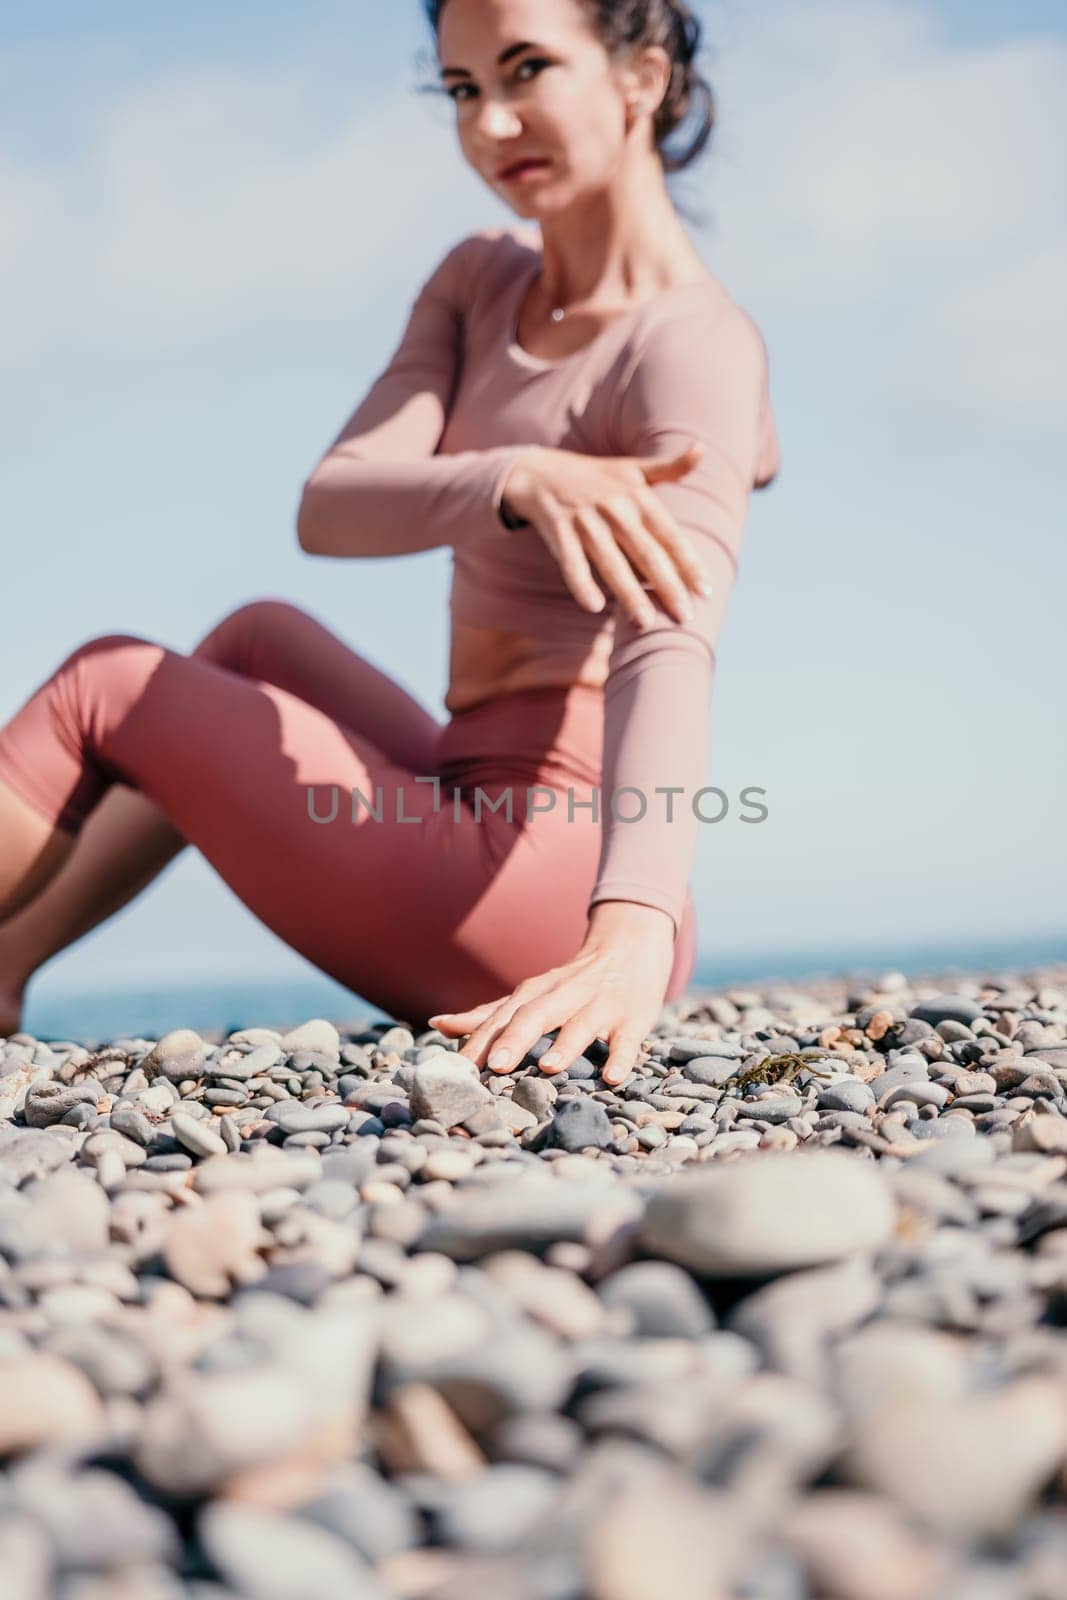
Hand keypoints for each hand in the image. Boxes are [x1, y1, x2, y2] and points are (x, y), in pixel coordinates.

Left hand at [427, 902, 674, 1088]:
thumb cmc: (572, 982)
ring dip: (566, 1045)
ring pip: (581, 1024)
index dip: (481, 1041)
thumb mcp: (532, 993)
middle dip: (516, 1039)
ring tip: (547, 1067)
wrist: (630, 947)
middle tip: (496, 1067)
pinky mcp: (632, 1020)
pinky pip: (627, 1040)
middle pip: (537, 1015)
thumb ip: (489, 1014)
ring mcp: (600, 1006)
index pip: (503, 1017)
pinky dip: (621, 1057)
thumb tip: (439, 1024)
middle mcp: (565, 996)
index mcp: (536, 993)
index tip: (459, 1067)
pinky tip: (612, 1077)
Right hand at [499, 442, 712, 629]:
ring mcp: (586, 521)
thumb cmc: (595, 477)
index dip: (689, 564)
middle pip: (646, 554)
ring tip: (644, 623)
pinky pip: (571, 562)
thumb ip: (670, 467)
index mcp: (638, 497)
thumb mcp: (633, 469)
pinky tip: (594, 607)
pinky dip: (581, 583)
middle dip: (667, 587)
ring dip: (629, 594)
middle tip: (685, 617)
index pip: (670, 536)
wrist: (540, 472)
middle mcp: (615, 508)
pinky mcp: (559, 530)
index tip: (705, 591)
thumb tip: (702, 448)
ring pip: (612, 563)